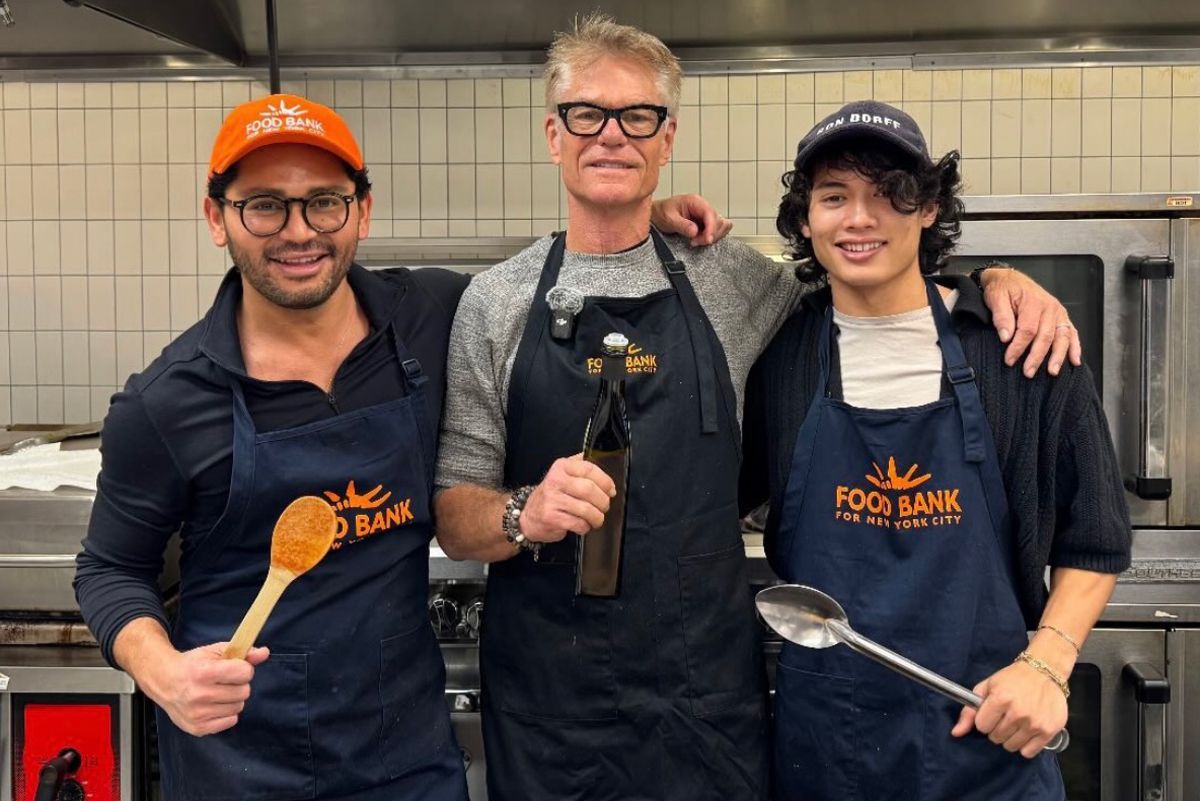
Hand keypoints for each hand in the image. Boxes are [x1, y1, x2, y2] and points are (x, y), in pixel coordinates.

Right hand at [150, 643, 269, 735]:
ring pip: (238, 707)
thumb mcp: (215, 652)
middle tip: (225, 681)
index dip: (243, 668)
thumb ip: (242, 652)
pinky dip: (226, 713)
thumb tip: (264, 653)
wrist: (164, 681)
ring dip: (233, 699)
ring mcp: (197, 714)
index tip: (235, 667)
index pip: (244, 673)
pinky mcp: (197, 728)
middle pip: (244, 692)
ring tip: (218, 692)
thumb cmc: (192, 665)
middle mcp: (199, 695)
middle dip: (239, 684)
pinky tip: (214, 705)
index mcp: (203, 673)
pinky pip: (230, 721)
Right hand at [519, 454, 615, 542]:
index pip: (589, 469)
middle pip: (590, 490)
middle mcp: (555, 481)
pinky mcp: (552, 518)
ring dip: (597, 517)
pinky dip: (585, 527)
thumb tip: (602, 459)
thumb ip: (580, 466)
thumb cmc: (552, 496)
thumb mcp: (562, 474)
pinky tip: (582, 525)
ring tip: (596, 519)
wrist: (528, 516)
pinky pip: (579, 523)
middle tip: (604, 507)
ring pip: (587, 509)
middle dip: (603, 501)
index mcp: (561, 467)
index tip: (611, 490)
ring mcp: (552, 500)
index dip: (605, 481)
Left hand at [650, 194, 733, 245]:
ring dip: (711, 236)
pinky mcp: (706, 223)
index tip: (707, 240)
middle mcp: (703, 207)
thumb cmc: (662, 213)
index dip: (711, 227)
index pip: (710, 213)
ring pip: (720, 226)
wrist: (657, 215)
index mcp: (695, 201)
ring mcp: (706, 215)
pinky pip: (718, 229)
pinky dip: (712, 236)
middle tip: (695, 242)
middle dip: (709, 234)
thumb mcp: (669, 218)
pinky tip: (700, 240)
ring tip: (695, 241)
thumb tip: (695, 231)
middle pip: (718, 221)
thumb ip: (682, 225)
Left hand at [950, 661, 1067, 757]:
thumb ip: (969, 711)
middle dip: (997, 728)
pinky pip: (1028, 752)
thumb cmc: (1012, 679)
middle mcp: (1018, 713)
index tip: (992, 713)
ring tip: (1017, 723)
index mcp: (1000, 699)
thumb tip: (955, 733)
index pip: (981, 726)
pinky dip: (1025, 745)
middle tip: (1006, 716)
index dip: (985, 720)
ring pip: (1010, 746)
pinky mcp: (1049, 731)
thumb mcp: (987, 687)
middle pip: (995, 737)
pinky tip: (1027, 731)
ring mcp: (1034, 723)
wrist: (1044, 672)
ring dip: (1010, 737)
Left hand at [980, 268, 1081, 376]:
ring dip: (1058, 356)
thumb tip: (1006, 336)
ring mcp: (1058, 312)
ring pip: (1062, 337)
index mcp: (1034, 302)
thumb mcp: (996, 298)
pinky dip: (1075, 347)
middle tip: (1028, 372)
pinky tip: (1075, 361)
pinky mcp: (1061, 317)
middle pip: (1046, 336)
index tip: (1009, 360)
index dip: (1018, 347)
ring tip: (1052, 371)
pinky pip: (1072, 333)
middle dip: (1037, 357)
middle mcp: (1050, 307)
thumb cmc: (1003, 289)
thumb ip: (1001, 317)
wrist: (1010, 279)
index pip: (1028, 330)